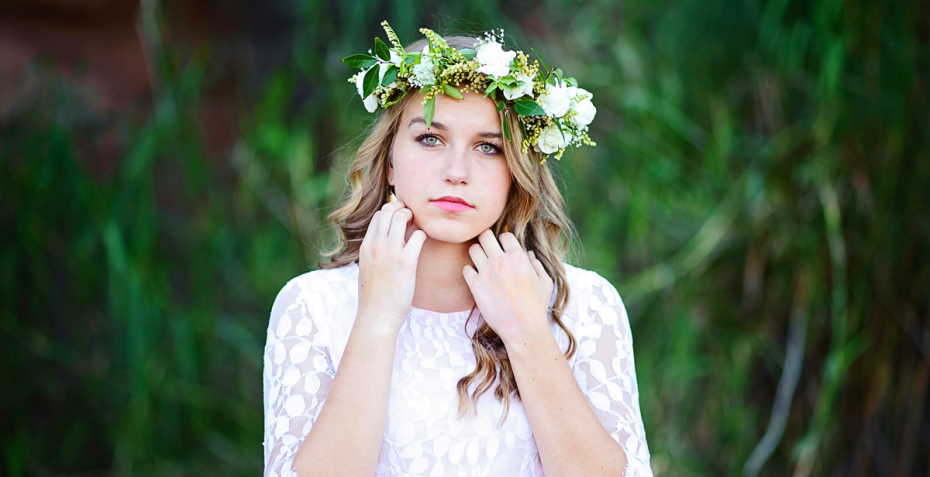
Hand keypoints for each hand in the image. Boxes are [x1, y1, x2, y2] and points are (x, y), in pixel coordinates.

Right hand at [356, 200, 426, 335]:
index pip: (378, 216)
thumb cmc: (374, 296)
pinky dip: (422, 235)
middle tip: (412, 218)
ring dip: (413, 218)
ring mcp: (391, 253)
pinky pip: (418, 236)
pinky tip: (422, 243)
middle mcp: (376, 246)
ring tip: (417, 227)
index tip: (401, 217)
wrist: (376, 316)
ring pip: (402, 217)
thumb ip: (374, 253)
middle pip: (389, 211)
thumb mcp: (367, 269)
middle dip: (402, 209)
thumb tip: (384, 244)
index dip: (392, 212)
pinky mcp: (406, 263)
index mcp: (366, 247)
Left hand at [463, 229, 553, 344]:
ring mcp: (486, 272)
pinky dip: (470, 272)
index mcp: (518, 257)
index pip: (505, 235)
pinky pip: (466, 269)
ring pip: (473, 249)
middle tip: (489, 250)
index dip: (504, 241)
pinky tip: (477, 279)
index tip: (504, 250)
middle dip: (486, 240)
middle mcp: (501, 261)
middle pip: (485, 235)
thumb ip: (537, 264)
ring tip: (482, 264)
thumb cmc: (536, 306)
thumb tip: (529, 255)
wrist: (522, 327)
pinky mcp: (476, 286)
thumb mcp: (545, 282)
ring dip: (477, 254)